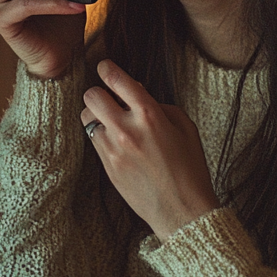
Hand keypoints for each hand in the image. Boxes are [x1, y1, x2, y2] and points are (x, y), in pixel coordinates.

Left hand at [81, 60, 218, 241]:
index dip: (108, 69)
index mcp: (150, 115)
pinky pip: (93, 140)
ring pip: (87, 117)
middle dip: (98, 92)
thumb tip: (137, 93)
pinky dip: (100, 135)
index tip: (105, 67)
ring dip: (96, 114)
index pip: (119, 81)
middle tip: (108, 97)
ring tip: (111, 120)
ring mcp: (114, 149)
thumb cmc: (189, 167)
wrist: (182, 210)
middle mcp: (127, 129)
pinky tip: (115, 140)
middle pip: (92, 96)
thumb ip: (159, 105)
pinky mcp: (107, 166)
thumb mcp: (185, 127)